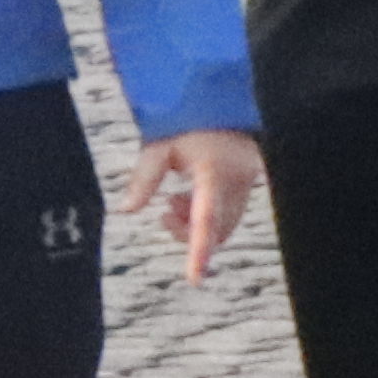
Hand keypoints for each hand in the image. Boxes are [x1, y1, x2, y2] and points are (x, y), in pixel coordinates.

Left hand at [126, 130, 262, 283]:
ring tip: (174, 201)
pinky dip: (209, 214)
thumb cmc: (188, 119)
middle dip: (188, 232)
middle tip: (166, 211)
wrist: (220, 98)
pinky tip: (189, 197)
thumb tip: (126, 210)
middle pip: (215, 229)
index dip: (199, 252)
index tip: (194, 279)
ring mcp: (247, 182)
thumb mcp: (159, 145)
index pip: (205, 220)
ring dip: (197, 223)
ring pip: (224, 224)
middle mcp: (236, 180)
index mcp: (213, 171)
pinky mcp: (250, 182)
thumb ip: (143, 179)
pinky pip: (231, 212)